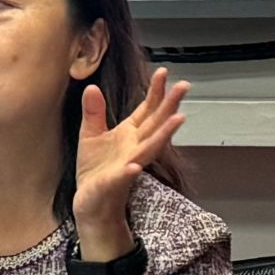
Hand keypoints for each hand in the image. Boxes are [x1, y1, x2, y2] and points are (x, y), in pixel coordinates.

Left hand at [72, 68, 188, 239]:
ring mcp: (128, 166)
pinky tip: (134, 166)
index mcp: (129, 134)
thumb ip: (94, 112)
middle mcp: (135, 148)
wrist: (90, 203)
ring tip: (178, 120)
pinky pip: (123, 177)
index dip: (155, 91)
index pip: (147, 110)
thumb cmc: (95, 170)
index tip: (163, 72)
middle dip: (170, 105)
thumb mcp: (90, 135)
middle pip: (156, 123)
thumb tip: (91, 87)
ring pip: (149, 148)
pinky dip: (129, 171)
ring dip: (163, 134)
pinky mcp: (115, 184)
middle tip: (184, 86)